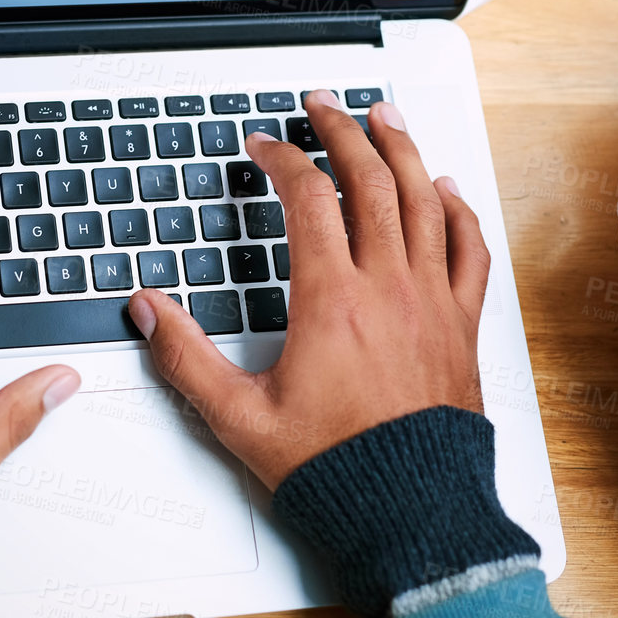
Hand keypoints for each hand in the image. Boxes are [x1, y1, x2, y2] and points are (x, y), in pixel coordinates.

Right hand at [124, 89, 487, 488]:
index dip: (283, 160)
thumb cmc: (333, 467)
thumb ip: (185, 357)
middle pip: (371, 182)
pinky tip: (446, 189)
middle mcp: (388, 289)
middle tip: (323, 105)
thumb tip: (148, 309)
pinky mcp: (462, 326)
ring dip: (403, 151)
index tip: (264, 145)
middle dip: (343, 132)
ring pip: (425, 202)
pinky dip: (458, 210)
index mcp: (332, 301)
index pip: (309, 200)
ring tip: (385, 117)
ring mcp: (433, 303)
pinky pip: (469, 251)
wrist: (410, 512)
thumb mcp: (238, 416)